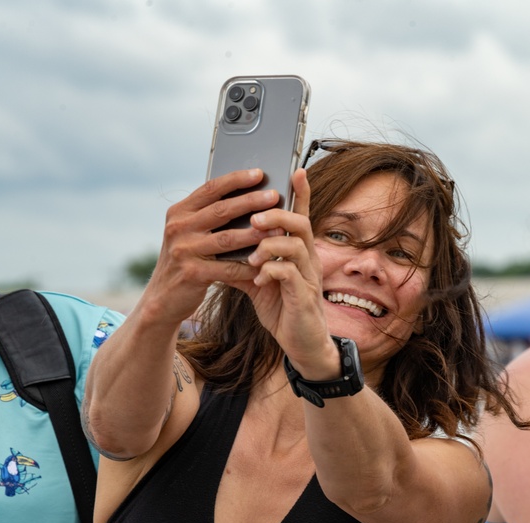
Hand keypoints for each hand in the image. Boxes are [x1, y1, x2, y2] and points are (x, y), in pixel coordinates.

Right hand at [144, 168, 276, 326]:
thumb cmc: (187, 261)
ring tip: (279, 229)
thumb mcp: (190, 234)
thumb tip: (248, 196)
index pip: (210, 189)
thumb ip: (209, 217)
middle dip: (251, 202)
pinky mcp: (192, 273)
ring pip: (227, 238)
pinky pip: (228, 268)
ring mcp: (183, 250)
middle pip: (221, 210)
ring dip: (256, 233)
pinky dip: (249, 266)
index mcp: (179, 212)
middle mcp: (178, 227)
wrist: (162, 298)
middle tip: (275, 196)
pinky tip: (268, 263)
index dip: (236, 180)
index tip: (259, 173)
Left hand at [223, 169, 335, 371]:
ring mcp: (308, 278)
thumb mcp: (261, 280)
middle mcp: (308, 260)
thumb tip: (221, 243)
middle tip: (254, 218)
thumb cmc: (283, 309)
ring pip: (296, 245)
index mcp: (297, 252)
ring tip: (252, 253)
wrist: (301, 343)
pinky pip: (289, 274)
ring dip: (269, 244)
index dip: (301, 193)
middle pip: (300, 223)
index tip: (295, 170)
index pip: (301, 216)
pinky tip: (258, 277)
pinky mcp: (303, 297)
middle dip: (276, 215)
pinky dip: (270, 271)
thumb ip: (246, 260)